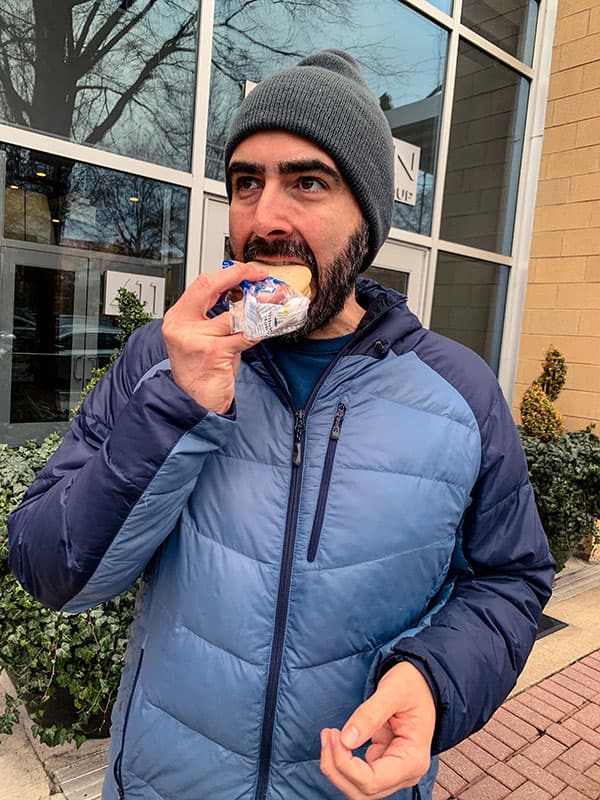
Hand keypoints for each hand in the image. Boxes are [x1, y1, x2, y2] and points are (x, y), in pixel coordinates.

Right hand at [162, 261, 267, 412]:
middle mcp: (182, 326)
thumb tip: (245, 297)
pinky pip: (244, 335)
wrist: (195, 402)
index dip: (227, 274)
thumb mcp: (203, 339)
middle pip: (210, 286)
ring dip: (259, 306)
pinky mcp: (213, 352)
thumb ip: (217, 318)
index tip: (247, 271)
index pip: (202, 284)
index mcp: (177, 318)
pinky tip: (269, 328)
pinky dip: (260, 331)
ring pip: (233, 313)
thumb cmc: (202, 372)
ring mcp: (196, 338)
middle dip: (239, 276)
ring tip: (275, 301)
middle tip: (261, 277)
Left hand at [320, 662, 435, 798]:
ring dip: (336, 768)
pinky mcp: (383, 764)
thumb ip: (370, 715)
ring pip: (357, 788)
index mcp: (412, 760)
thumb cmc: (413, 685)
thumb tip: (346, 740)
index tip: (335, 736)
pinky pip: (358, 774)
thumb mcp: (392, 691)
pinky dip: (341, 761)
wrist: (422, 682)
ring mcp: (394, 771)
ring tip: (328, 735)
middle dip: (337, 768)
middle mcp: (405, 773)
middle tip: (328, 734)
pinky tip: (336, 738)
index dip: (346, 765)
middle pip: (362, 792)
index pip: (372, 781)